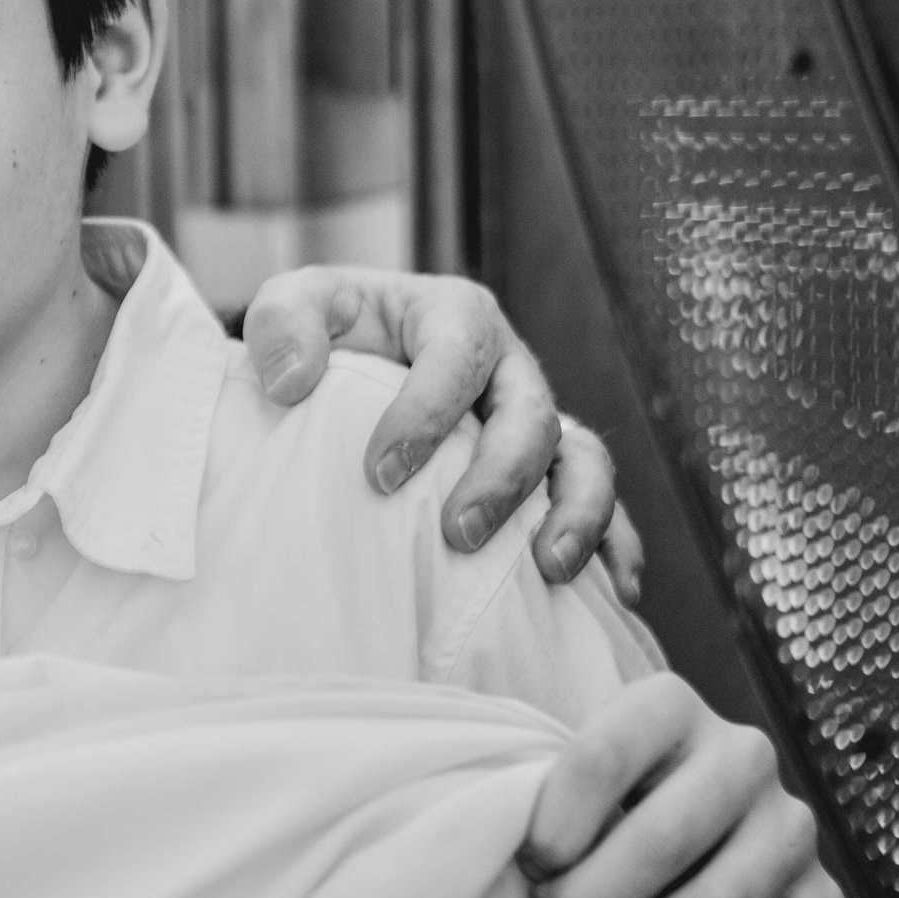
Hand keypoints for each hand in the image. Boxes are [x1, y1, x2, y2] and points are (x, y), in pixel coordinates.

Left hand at [240, 266, 640, 596]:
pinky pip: (599, 505)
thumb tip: (291, 382)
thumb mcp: (290, 304)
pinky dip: (616, 544)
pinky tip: (614, 593)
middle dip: (501, 477)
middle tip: (457, 534)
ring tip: (549, 570)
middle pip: (531, 416)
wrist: (341, 361)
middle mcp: (507, 367)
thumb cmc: (321, 332)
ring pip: (583, 460)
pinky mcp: (546, 471)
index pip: (455, 357)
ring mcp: (534, 420)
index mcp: (453, 316)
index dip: (426, 414)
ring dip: (577, 514)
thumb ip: (281, 323)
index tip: (380, 473)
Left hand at [522, 675, 843, 897]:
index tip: (532, 864)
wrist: (687, 827)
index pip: (604, 756)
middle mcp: (744, 753)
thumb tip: (530, 863)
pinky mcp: (823, 894)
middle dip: (596, 895)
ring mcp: (791, 824)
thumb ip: (545, 795)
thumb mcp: (573, 775)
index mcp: (670, 705)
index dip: (558, 823)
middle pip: (664, 837)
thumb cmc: (606, 802)